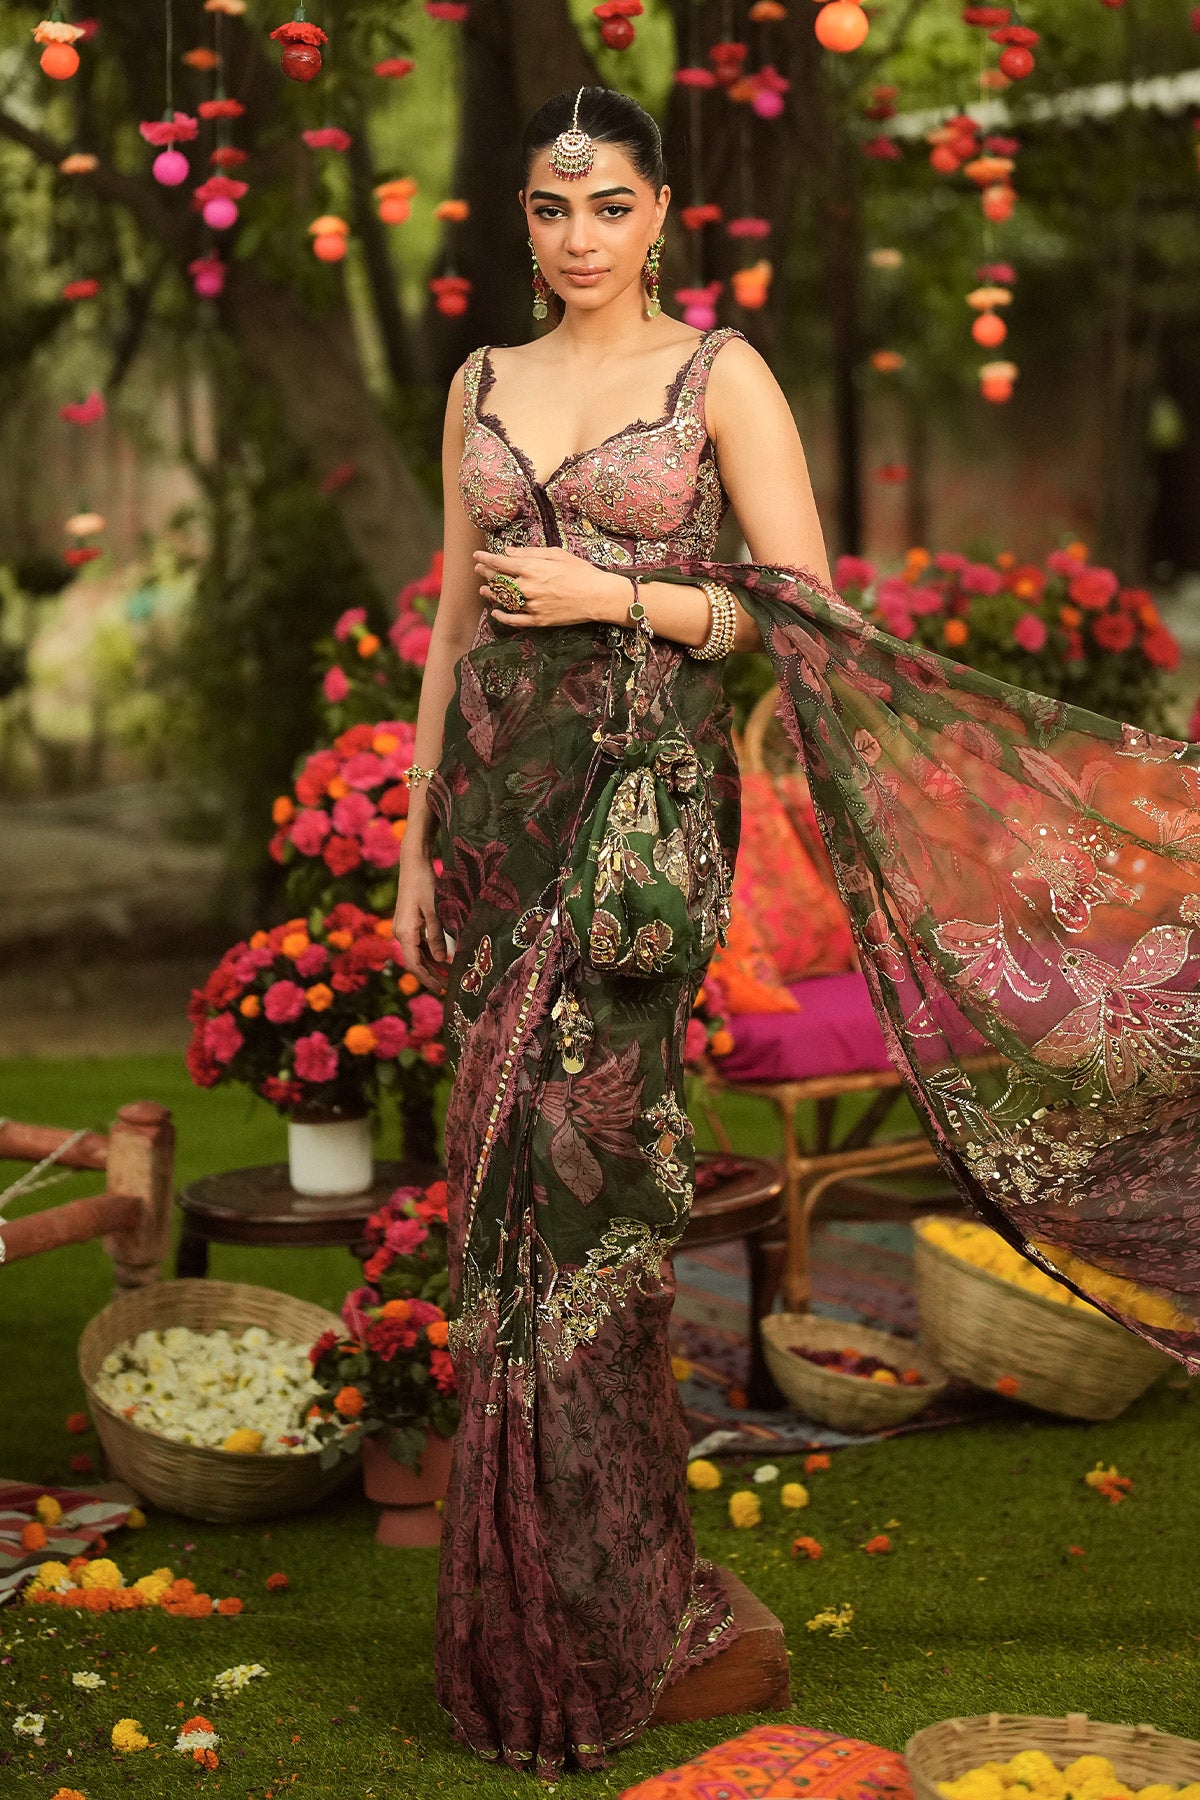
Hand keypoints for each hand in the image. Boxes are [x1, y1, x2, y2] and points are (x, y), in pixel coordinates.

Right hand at [392, 844, 450, 993]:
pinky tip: (441, 958)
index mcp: (405, 933)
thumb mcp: (434, 911)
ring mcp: (402, 928)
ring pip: (416, 953)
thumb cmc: (425, 884)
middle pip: (414, 961)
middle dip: (430, 975)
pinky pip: (417, 943)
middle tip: (447, 986)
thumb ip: (437, 936)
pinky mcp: (407, 922)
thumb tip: (442, 960)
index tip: (440, 989)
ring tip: (447, 975)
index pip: (415, 964)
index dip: (427, 979)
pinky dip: (428, 952)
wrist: (413, 864)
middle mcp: (400, 933)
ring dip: (430, 964)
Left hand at [474, 545, 629, 628]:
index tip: (477, 556)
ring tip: (483, 589)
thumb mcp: (556, 554)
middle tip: (479, 569)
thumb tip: (508, 552)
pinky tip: (495, 613)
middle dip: (485, 574)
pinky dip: (502, 617)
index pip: (499, 563)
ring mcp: (531, 606)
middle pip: (498, 581)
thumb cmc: (581, 572)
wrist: (598, 596)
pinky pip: (514, 620)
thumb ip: (529, 553)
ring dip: (490, 594)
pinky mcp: (538, 620)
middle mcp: (527, 587)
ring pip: (503, 600)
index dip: (485, 559)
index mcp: (531, 568)